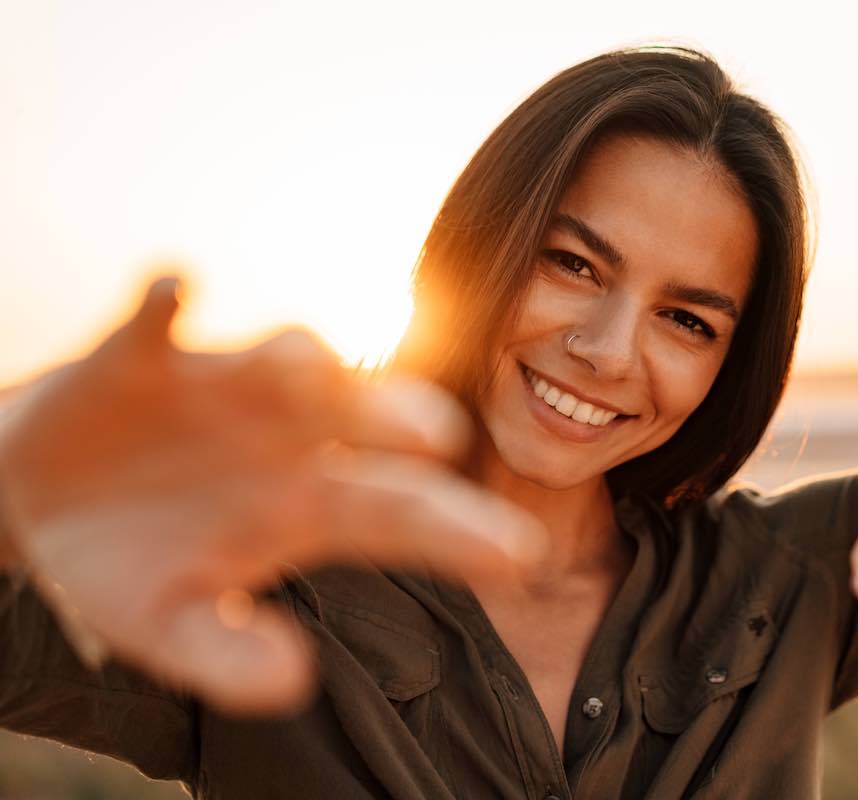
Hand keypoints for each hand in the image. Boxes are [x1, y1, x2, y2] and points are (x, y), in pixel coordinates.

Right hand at [0, 276, 546, 714]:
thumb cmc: (135, 567)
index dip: (461, 533)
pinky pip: (158, 321)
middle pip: (361, 420)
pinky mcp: (144, 356)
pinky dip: (164, 303)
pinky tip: (174, 287)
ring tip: (307, 368)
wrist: (47, 500)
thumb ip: (228, 657)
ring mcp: (223, 388)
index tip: (521, 556)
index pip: (403, 516)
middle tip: (435, 433)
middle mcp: (290, 436)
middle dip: (395, 419)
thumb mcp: (173, 626)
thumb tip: (297, 681)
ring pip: (280, 361)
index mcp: (314, 506)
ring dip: (296, 361)